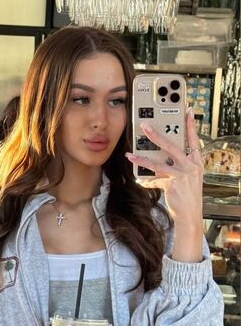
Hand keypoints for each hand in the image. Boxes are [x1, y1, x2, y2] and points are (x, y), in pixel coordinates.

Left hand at [126, 108, 203, 225]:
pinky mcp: (173, 184)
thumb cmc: (188, 193)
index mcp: (196, 161)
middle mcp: (191, 166)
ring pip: (158, 163)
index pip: (194, 139)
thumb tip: (160, 155)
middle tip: (145, 126)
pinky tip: (140, 180)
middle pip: (172, 146)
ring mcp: (182, 175)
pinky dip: (146, 180)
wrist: (190, 213)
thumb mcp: (187, 176)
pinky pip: (154, 179)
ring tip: (130, 155)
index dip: (190, 125)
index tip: (186, 112)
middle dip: (156, 135)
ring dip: (142, 159)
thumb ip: (177, 164)